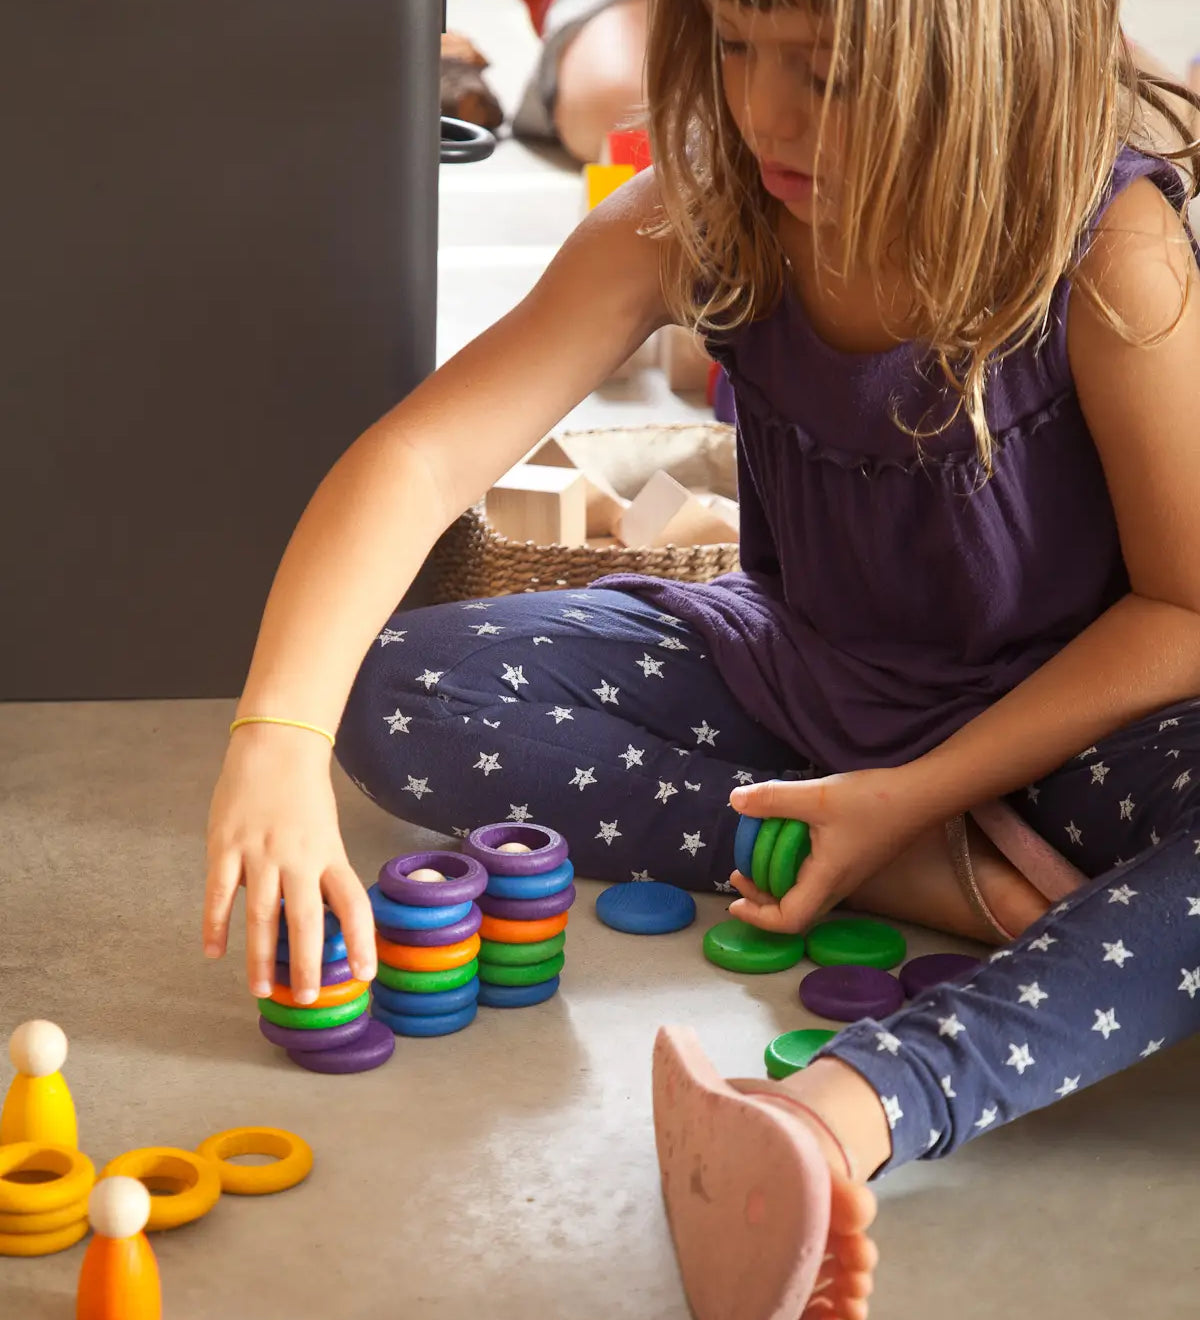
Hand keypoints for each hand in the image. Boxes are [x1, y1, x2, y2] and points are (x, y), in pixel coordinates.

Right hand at [202, 725, 376, 1001]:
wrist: (275, 745)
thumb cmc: (303, 794)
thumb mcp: (324, 833)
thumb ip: (318, 873)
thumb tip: (315, 920)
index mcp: (329, 853)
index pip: (352, 904)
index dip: (359, 941)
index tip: (364, 975)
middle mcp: (298, 857)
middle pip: (305, 919)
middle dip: (306, 964)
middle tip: (305, 999)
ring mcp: (260, 852)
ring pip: (261, 915)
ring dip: (260, 957)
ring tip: (262, 990)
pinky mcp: (225, 846)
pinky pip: (219, 893)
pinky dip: (215, 925)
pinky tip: (213, 953)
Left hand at [727, 768, 932, 934]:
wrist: (922, 795)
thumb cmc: (873, 801)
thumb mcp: (817, 795)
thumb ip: (774, 799)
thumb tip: (735, 801)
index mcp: (827, 880)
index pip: (790, 920)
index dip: (758, 917)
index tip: (735, 901)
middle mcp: (838, 885)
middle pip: (795, 912)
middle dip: (762, 900)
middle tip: (740, 874)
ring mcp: (848, 875)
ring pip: (806, 894)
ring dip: (777, 883)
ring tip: (758, 857)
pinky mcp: (854, 861)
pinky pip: (817, 877)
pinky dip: (794, 868)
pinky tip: (789, 839)